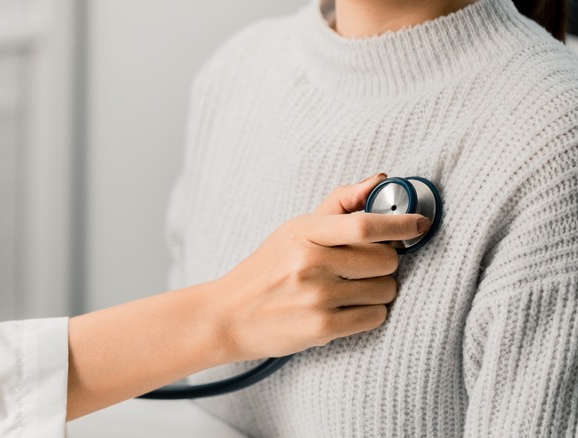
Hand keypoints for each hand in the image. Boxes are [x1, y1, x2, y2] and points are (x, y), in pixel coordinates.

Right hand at [214, 173, 430, 361]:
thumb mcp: (294, 230)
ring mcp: (316, 297)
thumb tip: (380, 179)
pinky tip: (346, 308)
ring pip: (385, 290)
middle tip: (366, 266)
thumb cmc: (266, 269)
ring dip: (378, 289)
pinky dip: (369, 313)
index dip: (401, 223)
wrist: (229, 314)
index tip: (420, 224)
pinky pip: (374, 317)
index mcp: (304, 233)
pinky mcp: (321, 328)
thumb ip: (339, 204)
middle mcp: (310, 263)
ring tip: (351, 289)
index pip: (365, 224)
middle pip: (385, 260)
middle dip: (385, 263)